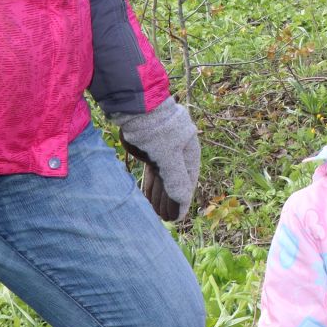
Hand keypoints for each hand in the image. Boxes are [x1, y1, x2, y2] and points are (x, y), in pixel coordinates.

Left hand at [115, 97, 200, 220]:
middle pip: (175, 181)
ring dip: (159, 195)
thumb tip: (182, 202)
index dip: (182, 202)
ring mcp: (164, 151)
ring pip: (163, 178)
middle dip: (169, 201)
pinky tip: (146, 197)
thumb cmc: (157, 129)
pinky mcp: (150, 149)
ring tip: (154, 212)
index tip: (176, 219)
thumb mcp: (168, 157)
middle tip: (162, 219)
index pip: (188, 183)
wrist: (137, 108)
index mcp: (190, 153)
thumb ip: (176, 179)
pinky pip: (153, 172)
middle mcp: (179, 153)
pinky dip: (150, 185)